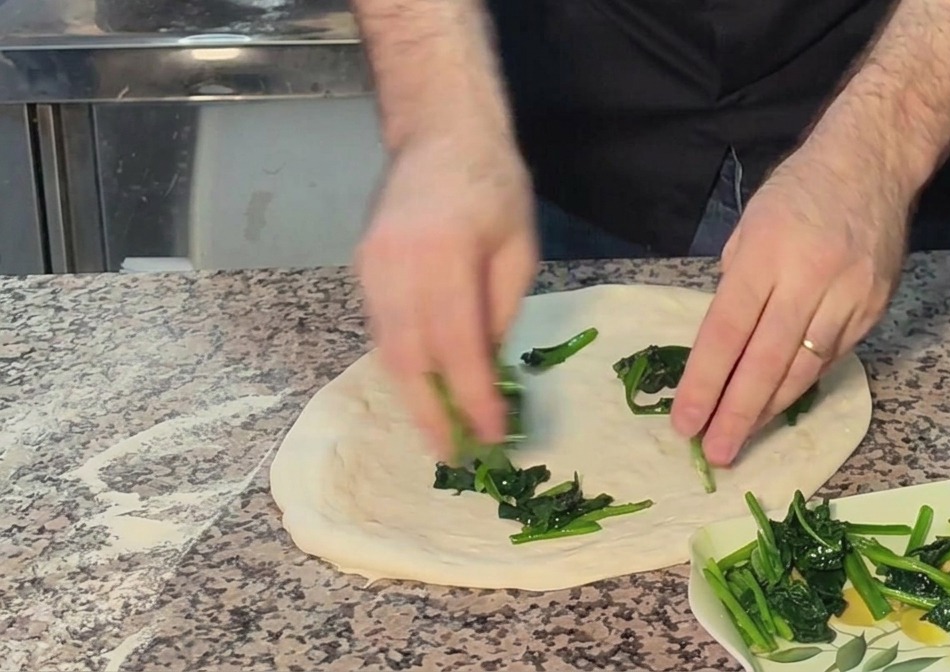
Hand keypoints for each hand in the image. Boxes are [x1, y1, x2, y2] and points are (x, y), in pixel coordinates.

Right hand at [355, 130, 537, 459]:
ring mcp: (371, 267)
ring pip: (387, 350)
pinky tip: (423, 387)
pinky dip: (402, 365)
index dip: (474, 397)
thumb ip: (500, 312)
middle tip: (452, 455)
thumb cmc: (494, 187)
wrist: (439, 133)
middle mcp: (398, 265)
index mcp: (446, 255)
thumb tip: (487, 372)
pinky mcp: (360, 268)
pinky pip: (380, 330)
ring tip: (439, 432)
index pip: (458, 345)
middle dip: (431, 414)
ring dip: (412, 397)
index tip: (492, 436)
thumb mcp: (519, 249)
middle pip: (408, 359)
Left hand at [670, 147, 910, 465]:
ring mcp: (848, 295)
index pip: (726, 333)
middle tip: (715, 454)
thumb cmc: (797, 193)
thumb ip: (736, 286)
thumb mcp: (748, 227)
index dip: (704, 383)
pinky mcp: (874, 307)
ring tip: (742, 439)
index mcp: (764, 255)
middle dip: (737, 415)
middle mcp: (808, 278)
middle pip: (766, 363)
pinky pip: (833, 357)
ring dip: (770, 411)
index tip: (685, 421)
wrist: (872, 163)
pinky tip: (780, 404)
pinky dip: (803, 383)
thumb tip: (723, 346)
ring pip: (803, 369)